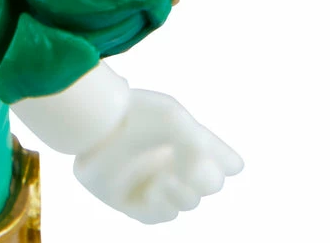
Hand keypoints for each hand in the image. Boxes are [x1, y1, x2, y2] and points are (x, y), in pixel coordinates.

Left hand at [73, 89, 242, 224]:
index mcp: (182, 137)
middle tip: (193, 169)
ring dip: (185, 192)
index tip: (225, 160)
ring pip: (189, 202)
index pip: (216, 156)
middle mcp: (170, 161)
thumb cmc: (134, 114)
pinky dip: (165, 204)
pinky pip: (163, 215)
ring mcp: (154, 182)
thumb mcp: (174, 117)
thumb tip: (235, 169)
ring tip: (168, 178)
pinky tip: (156, 188)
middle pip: (209, 183)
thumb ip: (204, 143)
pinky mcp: (134, 202)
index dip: (224, 160)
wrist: (94, 125)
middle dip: (207, 179)